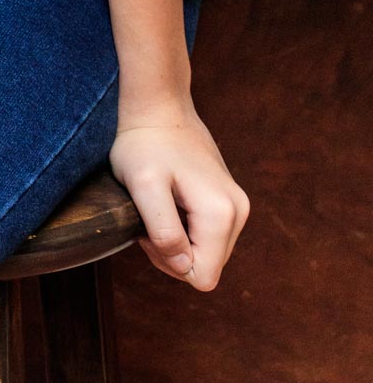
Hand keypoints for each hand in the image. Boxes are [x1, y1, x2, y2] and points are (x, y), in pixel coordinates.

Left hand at [109, 100, 249, 290]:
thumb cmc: (145, 142)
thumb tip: (185, 267)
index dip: (168, 263)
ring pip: (208, 253)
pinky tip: (171, 201)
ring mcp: (237, 206)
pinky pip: (209, 236)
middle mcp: (238, 213)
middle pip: (206, 267)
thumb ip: (165, 231)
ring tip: (159, 206)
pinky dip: (186, 229)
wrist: (159, 105)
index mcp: (221, 214)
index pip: (202, 277)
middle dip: (173, 253)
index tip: (149, 229)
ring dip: (179, 240)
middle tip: (150, 217)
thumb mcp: (144, 186)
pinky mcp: (229, 200)